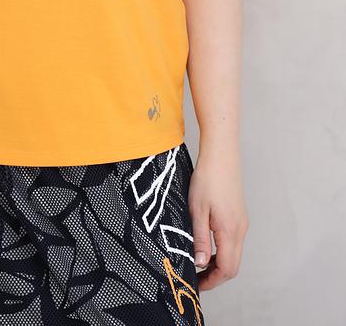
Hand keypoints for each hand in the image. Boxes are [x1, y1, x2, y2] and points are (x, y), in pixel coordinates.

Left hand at [188, 146, 249, 290]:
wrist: (221, 154)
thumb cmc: (207, 178)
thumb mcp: (197, 210)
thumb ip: (199, 239)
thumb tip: (199, 264)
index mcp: (230, 231)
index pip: (227, 269)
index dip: (211, 281)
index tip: (196, 283)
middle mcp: (240, 229)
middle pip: (233, 265)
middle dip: (215, 275)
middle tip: (196, 277)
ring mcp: (242, 222)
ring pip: (234, 253)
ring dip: (218, 262)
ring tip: (198, 261)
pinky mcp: (239, 215)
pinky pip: (233, 241)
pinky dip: (221, 249)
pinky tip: (206, 243)